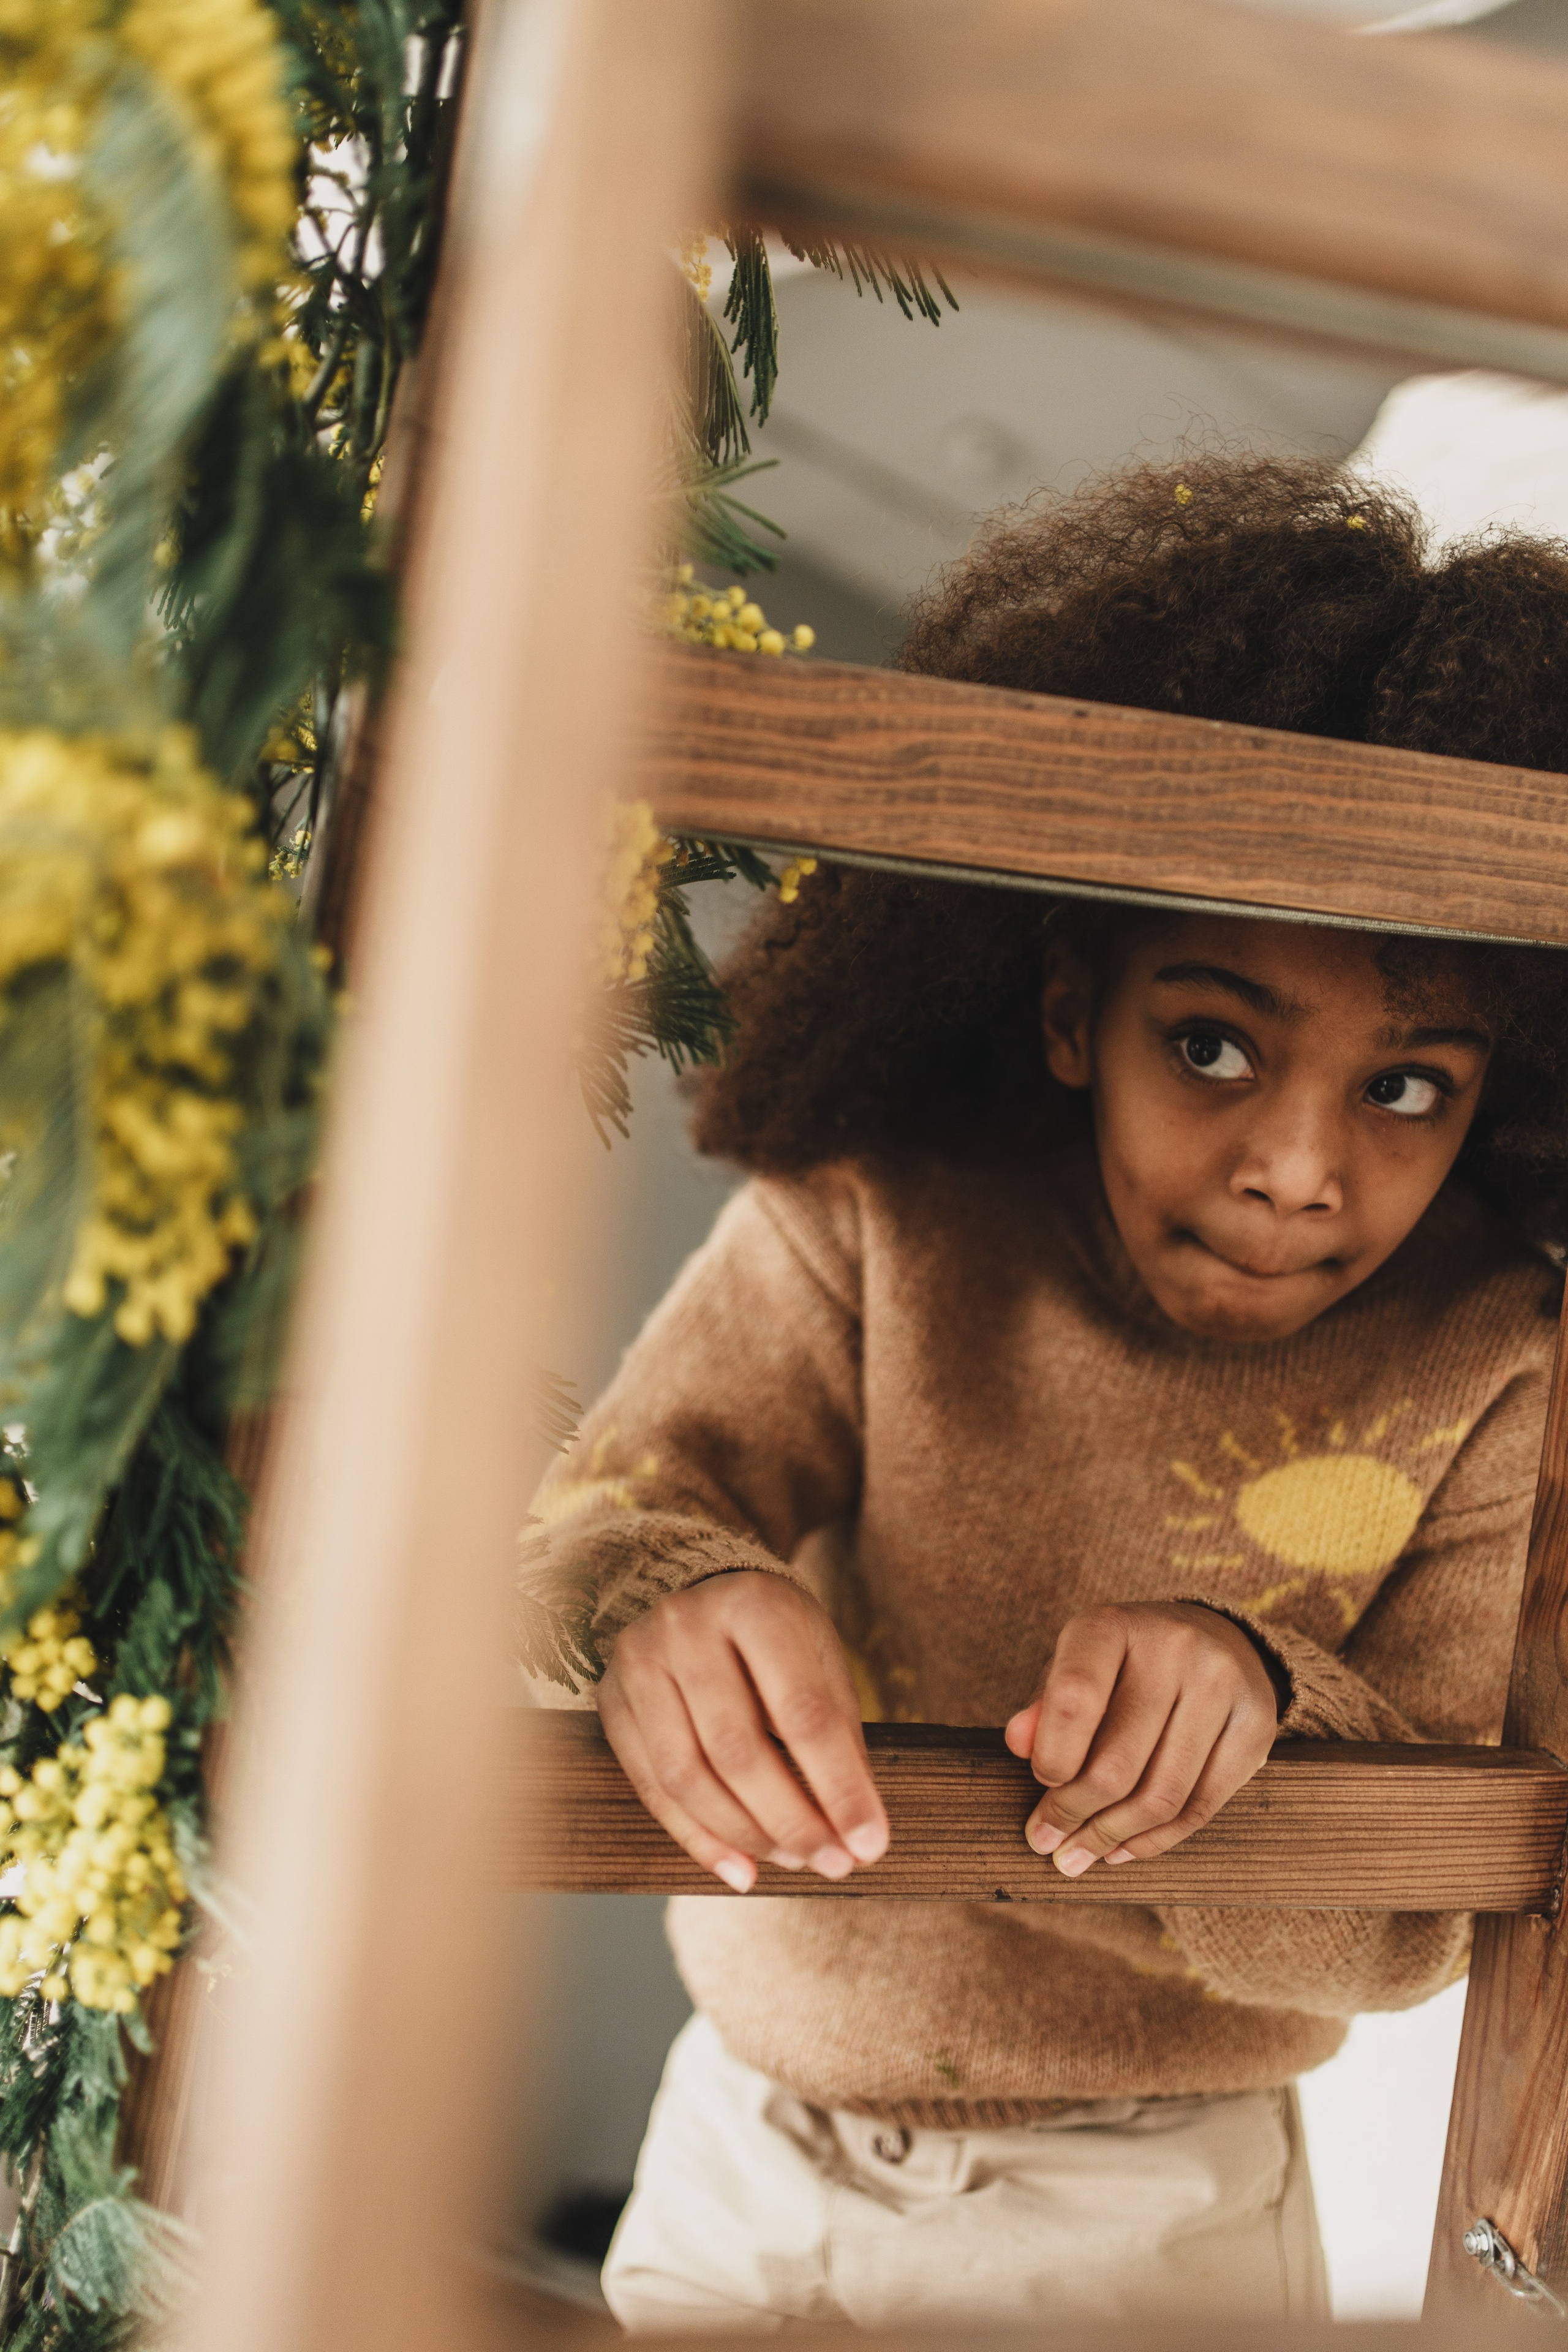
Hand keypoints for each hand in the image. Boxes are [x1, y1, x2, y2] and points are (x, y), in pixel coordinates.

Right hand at [599, 1570, 888, 1892]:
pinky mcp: (610, 1699)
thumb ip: (838, 1739)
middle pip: (737, 1749)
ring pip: (686, 1775)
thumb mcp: (821, 1662)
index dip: (839, 1787)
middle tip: (832, 1862)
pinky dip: (697, 1838)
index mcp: (753, 1606)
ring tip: (792, 1860)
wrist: (705, 1595)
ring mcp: (638, 1660)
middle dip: (790, 1820)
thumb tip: (857, 1835)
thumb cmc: (777, 1637)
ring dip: (744, 1834)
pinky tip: (739, 1867)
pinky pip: (650, 1787)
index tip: (869, 1845)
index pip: (802, 1713)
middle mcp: (685, 1625)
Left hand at [1004, 1602, 1278, 1878]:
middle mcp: (1173, 1647)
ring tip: (1079, 1855)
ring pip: (1161, 1797)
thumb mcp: (1077, 1666)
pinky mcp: (1256, 1727)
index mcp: (1113, 1624)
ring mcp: (1221, 1686)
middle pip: (1116, 1764)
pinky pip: (1201, 1808)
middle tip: (1047, 1841)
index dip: (1052, 1756)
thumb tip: (1017, 1743)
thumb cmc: (1125, 1663)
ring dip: (1111, 1838)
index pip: (1073, 1699)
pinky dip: (1155, 1842)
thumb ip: (1045, 1706)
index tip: (1039, 1785)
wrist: (1218, 1640)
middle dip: (1073, 1814)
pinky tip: (1122, 1850)